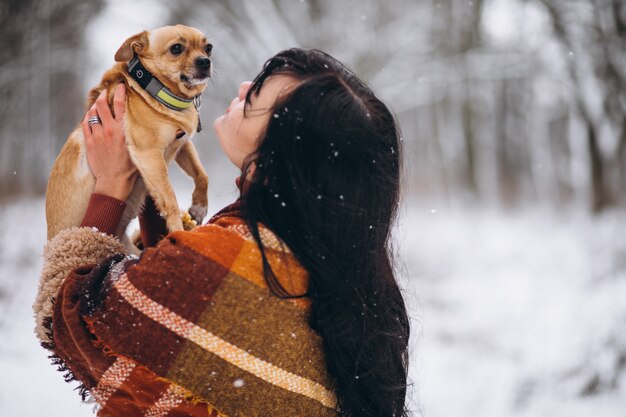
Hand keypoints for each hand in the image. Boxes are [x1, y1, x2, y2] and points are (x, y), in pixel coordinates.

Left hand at [82, 84, 137, 200]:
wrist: (113, 182)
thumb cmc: (130, 168)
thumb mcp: (141, 150)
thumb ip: (147, 136)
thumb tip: (177, 132)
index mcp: (123, 131)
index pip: (120, 104)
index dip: (119, 92)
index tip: (120, 86)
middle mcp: (109, 130)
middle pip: (103, 105)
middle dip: (104, 96)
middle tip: (106, 93)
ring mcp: (97, 135)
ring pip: (92, 113)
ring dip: (95, 106)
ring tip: (98, 104)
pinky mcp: (89, 142)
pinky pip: (85, 123)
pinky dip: (88, 117)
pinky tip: (91, 116)